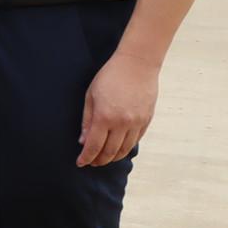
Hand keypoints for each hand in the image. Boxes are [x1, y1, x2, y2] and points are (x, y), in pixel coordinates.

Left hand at [78, 52, 157, 166]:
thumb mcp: (91, 96)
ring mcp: (137, 122)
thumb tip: (83, 142)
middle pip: (110, 151)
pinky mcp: (146, 120)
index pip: (94, 146)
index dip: (86, 158)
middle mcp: (122, 123)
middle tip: (92, 163)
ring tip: (104, 158)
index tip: (80, 163)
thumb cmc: (110, 77)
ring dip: (113, 157)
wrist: (137, 64)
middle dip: (99, 160)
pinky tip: (118, 148)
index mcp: (104, 117)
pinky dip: (126, 148)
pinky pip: (136, 140)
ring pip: (124, 149)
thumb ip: (87, 121)